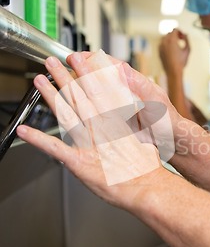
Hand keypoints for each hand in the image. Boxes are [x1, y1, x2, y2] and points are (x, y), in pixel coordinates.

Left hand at [16, 51, 171, 210]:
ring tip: (39, 81)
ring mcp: (89, 143)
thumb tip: (124, 116)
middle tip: (52, 61)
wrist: (148, 187)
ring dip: (51, 96)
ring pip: (66, 114)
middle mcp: (100, 128)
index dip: (86, 73)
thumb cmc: (146, 168)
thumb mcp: (141, 136)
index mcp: (115, 121)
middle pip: (79, 97)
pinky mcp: (79, 161)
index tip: (79, 59)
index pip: (98, 91)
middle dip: (64, 77)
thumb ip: (129, 126)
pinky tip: (24, 131)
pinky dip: (37, 139)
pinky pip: (54, 148)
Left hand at [159, 29, 189, 75]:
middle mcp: (165, 42)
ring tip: (176, 44)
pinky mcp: (159, 51)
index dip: (180, 32)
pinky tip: (172, 49)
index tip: (183, 37)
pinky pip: (162, 43)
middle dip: (175, 35)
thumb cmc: (181, 62)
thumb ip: (187, 40)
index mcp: (172, 40)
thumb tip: (185, 34)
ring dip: (171, 39)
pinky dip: (167, 44)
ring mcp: (160, 46)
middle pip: (170, 33)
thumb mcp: (188, 49)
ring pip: (165, 37)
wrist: (173, 71)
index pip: (175, 30)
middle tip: (181, 40)